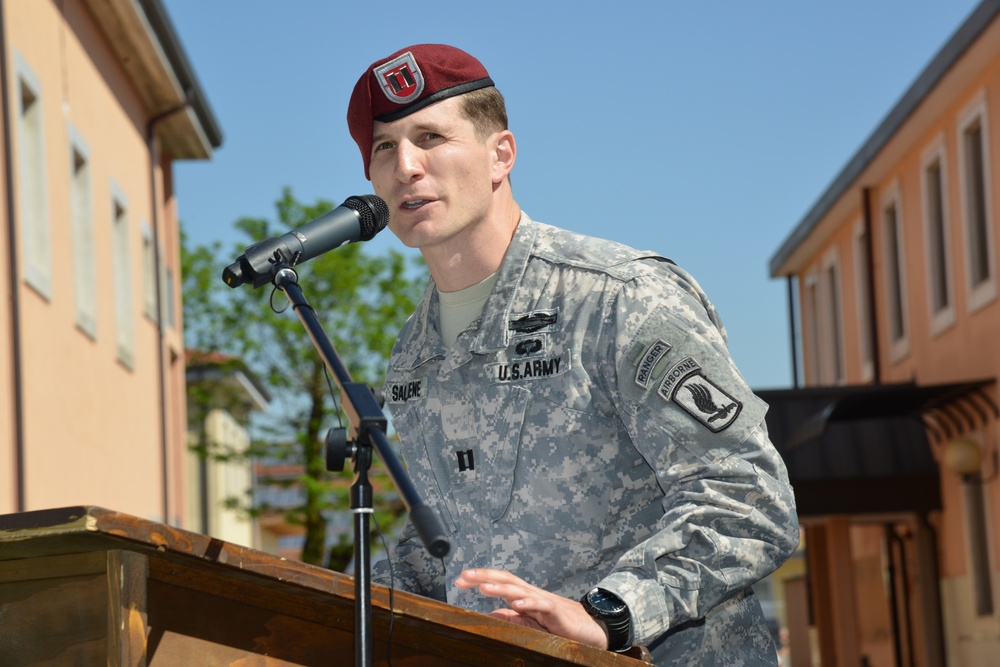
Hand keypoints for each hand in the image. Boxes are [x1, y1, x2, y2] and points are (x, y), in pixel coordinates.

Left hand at [454, 568, 608, 648]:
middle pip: (505, 579)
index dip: (480, 578)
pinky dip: (528, 603)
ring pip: (519, 589)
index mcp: (524, 595)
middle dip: (483, 576)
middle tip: (463, 577)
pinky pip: (541, 605)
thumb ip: (513, 617)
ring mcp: (544, 600)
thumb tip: (491, 614)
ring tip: (483, 588)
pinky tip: (516, 604)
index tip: (460, 580)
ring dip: (500, 587)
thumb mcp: (532, 622)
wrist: (590, 628)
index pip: (500, 581)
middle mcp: (531, 593)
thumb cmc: (560, 624)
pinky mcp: (557, 612)